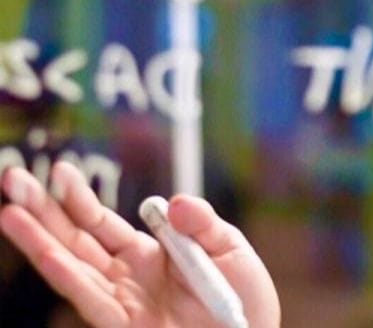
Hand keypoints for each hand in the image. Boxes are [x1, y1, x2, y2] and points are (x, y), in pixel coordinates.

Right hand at [0, 161, 280, 327]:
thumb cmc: (241, 296)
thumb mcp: (229, 249)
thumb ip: (202, 223)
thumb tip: (175, 201)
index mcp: (147, 252)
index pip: (101, 222)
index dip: (79, 197)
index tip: (60, 169)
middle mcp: (125, 275)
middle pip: (75, 239)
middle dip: (43, 211)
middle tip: (13, 179)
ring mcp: (122, 300)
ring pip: (73, 266)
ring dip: (40, 240)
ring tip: (10, 213)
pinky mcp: (125, 325)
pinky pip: (93, 300)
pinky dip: (69, 276)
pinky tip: (45, 254)